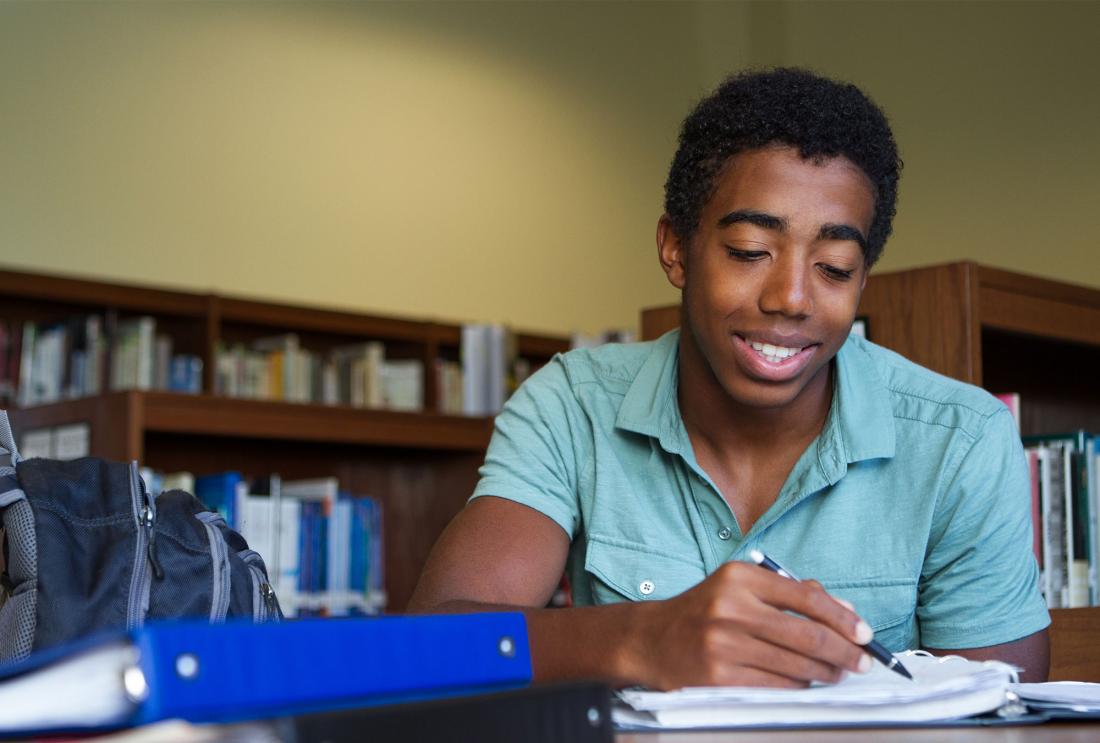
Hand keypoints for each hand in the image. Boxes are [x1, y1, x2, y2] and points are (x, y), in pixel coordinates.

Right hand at [622, 561, 873, 689]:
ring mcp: (722, 644)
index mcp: (739, 578)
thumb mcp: (741, 588)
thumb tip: (845, 613)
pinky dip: (799, 686)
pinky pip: (776, 686)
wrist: (651, 640)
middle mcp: (730, 608)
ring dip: (826, 673)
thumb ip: (791, 594)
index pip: (806, 597)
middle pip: (807, 635)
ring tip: (836, 672)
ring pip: (796, 665)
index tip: (864, 633)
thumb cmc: (705, 611)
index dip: (842, 618)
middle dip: (844, 652)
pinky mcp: (718, 676)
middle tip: (861, 660)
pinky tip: (805, 682)